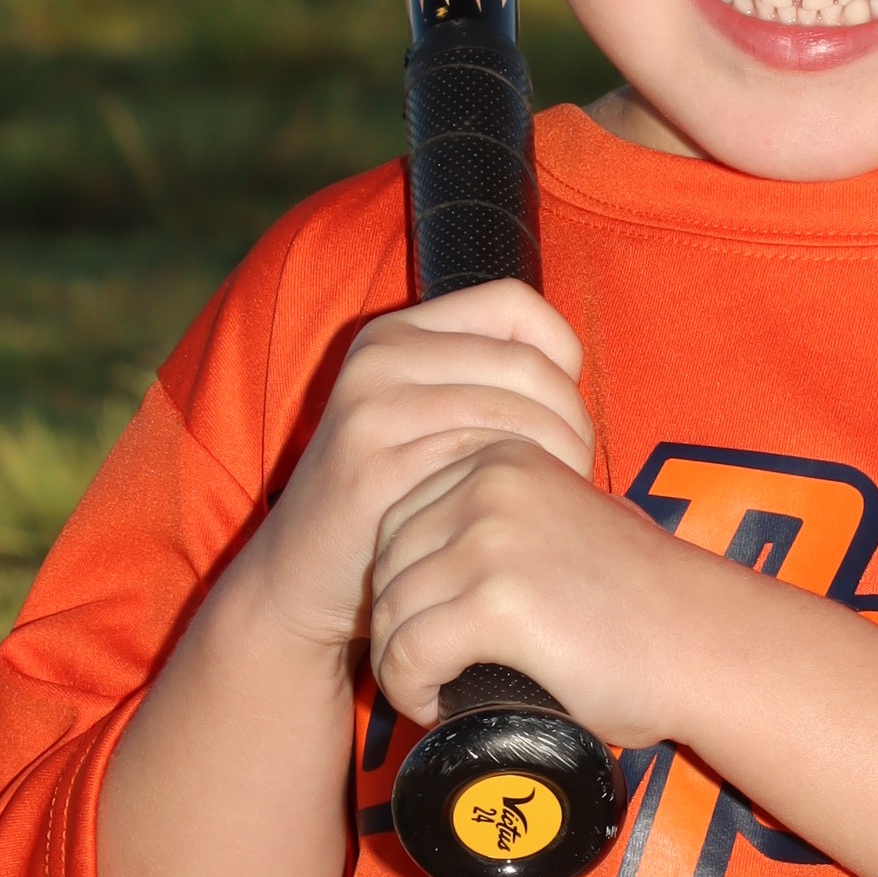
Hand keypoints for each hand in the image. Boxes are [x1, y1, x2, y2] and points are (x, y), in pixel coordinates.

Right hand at [243, 281, 593, 670]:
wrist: (301, 574)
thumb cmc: (388, 499)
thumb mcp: (421, 419)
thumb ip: (481, 382)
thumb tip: (571, 373)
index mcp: (395, 334)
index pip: (513, 303)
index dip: (561, 349)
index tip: (564, 408)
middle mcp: (379, 360)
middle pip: (526, 365)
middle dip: (572, 420)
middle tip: (576, 469)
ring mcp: (372, 413)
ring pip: (515, 415)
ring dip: (559, 461)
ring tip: (559, 496)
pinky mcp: (375, 471)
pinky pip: (484, 465)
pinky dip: (519, 492)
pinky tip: (521, 520)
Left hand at [370, 443, 697, 745]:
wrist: (708, 645)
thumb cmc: (645, 604)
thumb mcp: (565, 523)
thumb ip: (508, 518)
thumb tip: (436, 558)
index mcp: (504, 457)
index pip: (398, 518)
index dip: (401, 584)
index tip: (430, 629)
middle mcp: (491, 484)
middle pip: (385, 563)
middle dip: (395, 625)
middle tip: (429, 671)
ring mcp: (492, 540)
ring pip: (390, 611)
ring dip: (399, 665)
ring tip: (434, 692)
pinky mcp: (497, 603)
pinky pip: (408, 653)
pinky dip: (410, 691)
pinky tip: (437, 707)